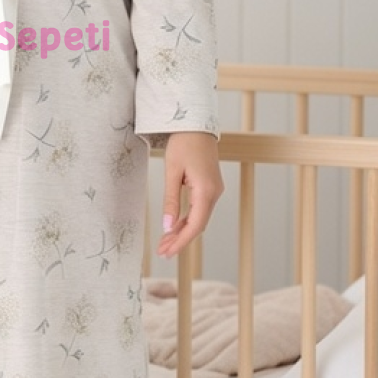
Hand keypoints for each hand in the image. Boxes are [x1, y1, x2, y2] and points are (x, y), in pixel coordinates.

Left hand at [158, 131, 222, 258]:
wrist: (196, 124)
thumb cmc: (183, 144)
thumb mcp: (172, 172)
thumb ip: (170, 200)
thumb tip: (168, 226)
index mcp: (206, 191)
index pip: (195, 226)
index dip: (181, 242)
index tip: (167, 252)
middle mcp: (214, 193)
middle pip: (198, 225)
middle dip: (180, 240)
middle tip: (162, 252)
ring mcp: (214, 191)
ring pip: (199, 219)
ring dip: (182, 231)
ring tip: (165, 242)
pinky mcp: (210, 187)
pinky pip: (199, 209)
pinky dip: (187, 220)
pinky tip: (174, 227)